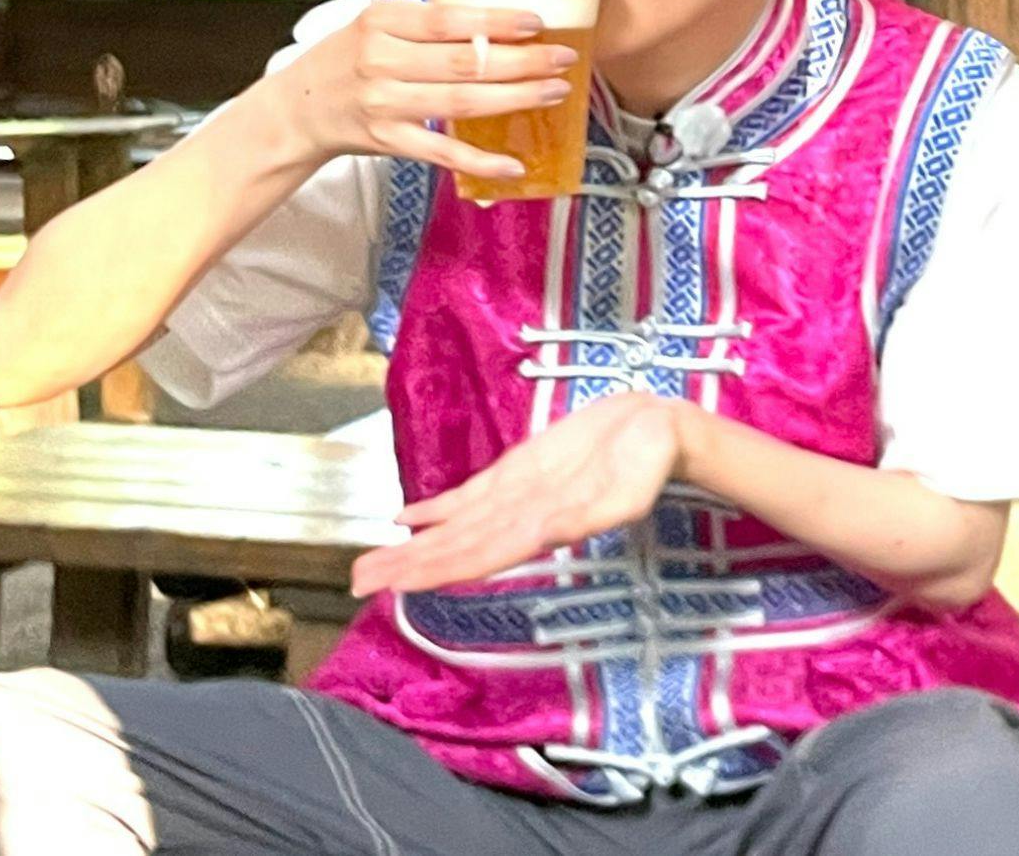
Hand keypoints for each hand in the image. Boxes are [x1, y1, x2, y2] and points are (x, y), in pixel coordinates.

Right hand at [260, 0, 577, 184]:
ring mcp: (385, 104)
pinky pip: (441, 153)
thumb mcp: (377, 21)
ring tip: (555, 91)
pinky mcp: (388, 141)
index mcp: (381, 21)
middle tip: (563, 59)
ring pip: (461, 103)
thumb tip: (497, 8)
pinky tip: (514, 163)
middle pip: (463, 62)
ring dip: (515, 99)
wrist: (297, 107)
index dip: (495, 21)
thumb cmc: (348, 57)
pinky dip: (479, 161)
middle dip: (522, 62)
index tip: (536, 23)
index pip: (447, 20)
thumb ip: (428, 14)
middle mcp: (381, 62)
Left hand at [350, 393, 686, 596]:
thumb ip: (590, 513)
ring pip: (455, 527)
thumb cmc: (651, 463)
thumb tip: (547, 535)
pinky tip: (406, 518)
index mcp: (542, 526)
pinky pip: (470, 495)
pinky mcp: (520, 471)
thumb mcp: (629, 491)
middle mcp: (519, 517)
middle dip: (407, 565)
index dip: (434, 571)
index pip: (476, 555)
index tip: (394, 586)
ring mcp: (516, 496)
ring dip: (413, 546)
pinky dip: (436, 508)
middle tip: (358, 580)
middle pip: (455, 547)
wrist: (661, 432)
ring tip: (370, 561)